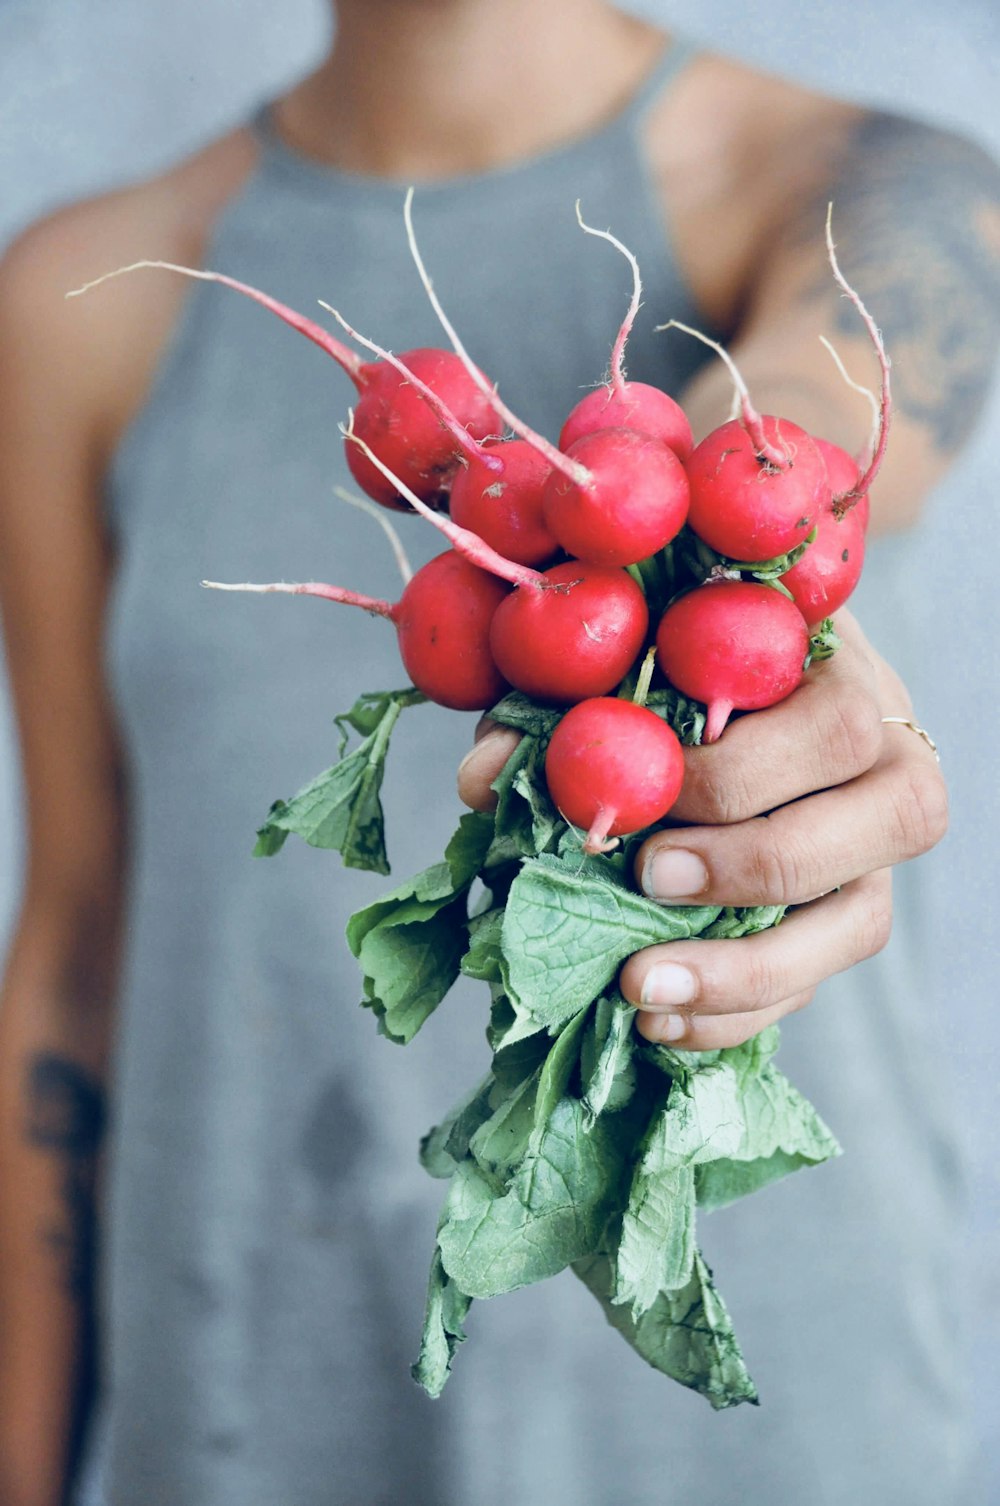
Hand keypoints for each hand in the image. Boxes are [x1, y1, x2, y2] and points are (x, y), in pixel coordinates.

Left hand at [457, 611, 946, 1050]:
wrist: (729, 680)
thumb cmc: (671, 656)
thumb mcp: (617, 655)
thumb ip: (558, 701)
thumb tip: (481, 781)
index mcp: (844, 671)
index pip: (832, 724)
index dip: (738, 774)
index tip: (642, 805)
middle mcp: (890, 756)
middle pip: (887, 818)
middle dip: (755, 864)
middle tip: (649, 880)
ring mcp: (876, 847)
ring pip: (860, 920)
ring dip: (750, 970)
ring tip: (640, 987)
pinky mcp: (845, 913)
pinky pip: (818, 979)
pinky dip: (738, 1012)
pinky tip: (658, 1019)